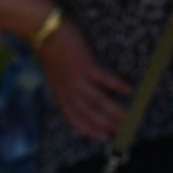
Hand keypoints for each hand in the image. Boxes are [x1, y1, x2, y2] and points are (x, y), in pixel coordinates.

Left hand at [35, 21, 129, 143]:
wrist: (44, 33)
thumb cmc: (50, 50)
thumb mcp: (55, 75)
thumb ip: (65, 87)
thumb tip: (77, 95)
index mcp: (61, 95)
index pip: (75, 119)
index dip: (89, 131)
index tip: (103, 139)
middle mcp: (69, 92)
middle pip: (90, 115)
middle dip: (107, 127)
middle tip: (123, 134)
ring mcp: (76, 80)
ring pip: (97, 102)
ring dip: (113, 112)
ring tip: (128, 119)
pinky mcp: (84, 66)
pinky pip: (103, 79)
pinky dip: (115, 85)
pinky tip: (128, 90)